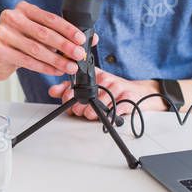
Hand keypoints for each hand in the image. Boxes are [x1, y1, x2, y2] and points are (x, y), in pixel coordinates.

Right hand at [0, 0, 97, 80]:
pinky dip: (44, 67)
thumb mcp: (39, 35)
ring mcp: (3, 32)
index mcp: (24, 8)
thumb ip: (61, 35)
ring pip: (36, 49)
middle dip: (65, 46)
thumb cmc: (20, 43)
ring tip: (70, 67)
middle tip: (79, 55)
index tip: (81, 39)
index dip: (68, 29)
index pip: (50, 18)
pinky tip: (55, 71)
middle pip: (44, 33)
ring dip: (57, 60)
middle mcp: (11, 17)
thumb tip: (91, 39)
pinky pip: (27, 60)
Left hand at [47, 67, 166, 120]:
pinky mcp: (128, 98)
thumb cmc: (113, 89)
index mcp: (96, 75)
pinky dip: (110, 115)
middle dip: (80, 107)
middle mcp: (107, 79)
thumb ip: (70, 88)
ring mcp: (118, 88)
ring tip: (91, 116)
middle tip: (79, 112)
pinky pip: (116, 109)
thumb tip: (53, 91)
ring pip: (100, 104)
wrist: (138, 91)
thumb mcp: (92, 86)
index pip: (78, 83)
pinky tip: (107, 117)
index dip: (69, 94)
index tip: (67, 101)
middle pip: (87, 96)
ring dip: (93, 113)